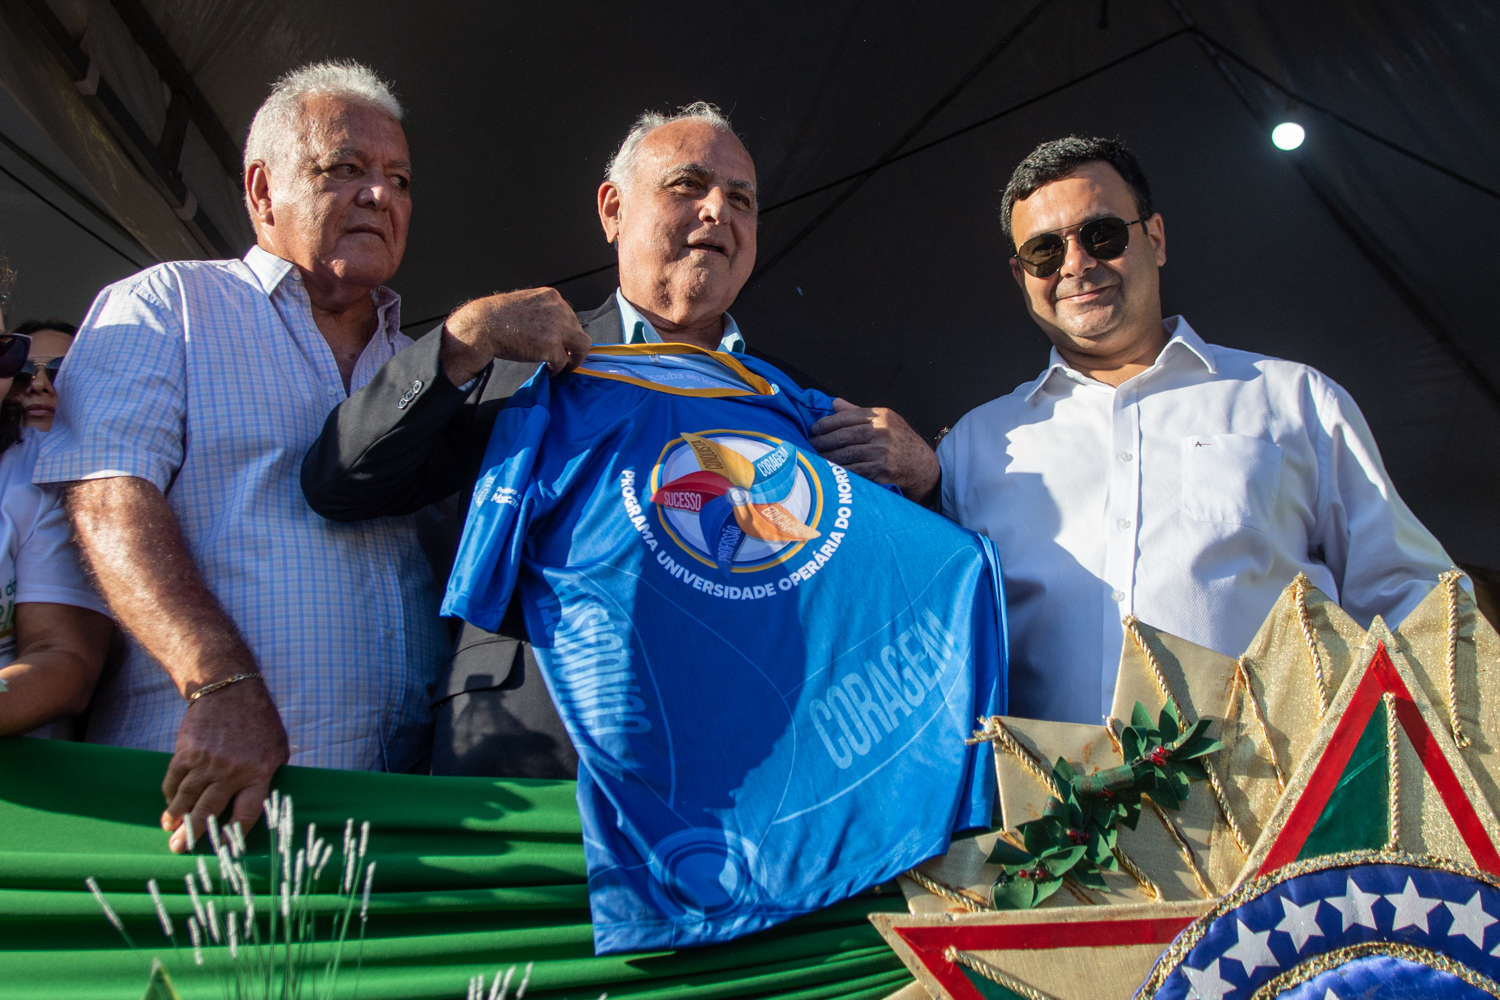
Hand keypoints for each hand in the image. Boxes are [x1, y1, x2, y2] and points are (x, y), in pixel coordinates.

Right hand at [161, 677, 288, 852]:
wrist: (230, 689)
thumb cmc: (259, 722)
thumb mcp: (277, 749)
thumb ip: (267, 776)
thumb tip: (256, 806)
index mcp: (259, 773)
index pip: (246, 814)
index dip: (233, 835)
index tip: (223, 847)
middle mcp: (232, 771)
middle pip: (208, 812)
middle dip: (192, 834)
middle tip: (179, 848)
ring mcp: (206, 762)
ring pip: (186, 799)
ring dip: (175, 818)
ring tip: (170, 830)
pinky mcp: (186, 752)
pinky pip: (173, 781)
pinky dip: (170, 795)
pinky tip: (170, 804)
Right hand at [440, 287, 590, 385]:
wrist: (484, 326)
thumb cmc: (497, 316)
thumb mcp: (526, 303)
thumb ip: (542, 311)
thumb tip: (551, 327)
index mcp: (552, 297)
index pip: (570, 316)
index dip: (568, 331)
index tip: (566, 341)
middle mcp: (559, 309)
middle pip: (578, 331)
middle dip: (573, 345)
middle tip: (567, 357)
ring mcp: (557, 328)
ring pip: (580, 347)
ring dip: (574, 359)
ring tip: (566, 367)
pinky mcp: (551, 346)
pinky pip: (563, 362)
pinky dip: (558, 369)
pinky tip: (551, 371)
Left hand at [809, 398, 940, 503]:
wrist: (923, 467)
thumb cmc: (901, 442)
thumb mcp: (886, 421)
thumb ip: (859, 412)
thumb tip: (834, 403)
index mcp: (882, 416)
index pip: (847, 416)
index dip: (827, 423)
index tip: (814, 429)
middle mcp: (882, 432)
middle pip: (844, 435)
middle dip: (823, 440)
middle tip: (811, 444)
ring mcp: (882, 452)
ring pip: (846, 453)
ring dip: (827, 456)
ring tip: (816, 457)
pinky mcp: (881, 471)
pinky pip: (853, 470)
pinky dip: (839, 470)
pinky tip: (829, 469)